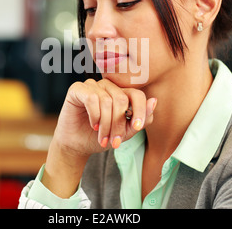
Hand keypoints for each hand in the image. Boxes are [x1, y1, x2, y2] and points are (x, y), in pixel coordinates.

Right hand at [42, 78, 156, 197]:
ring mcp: (92, 85)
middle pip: (122, 100)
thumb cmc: (100, 137)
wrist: (77, 146)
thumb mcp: (125, 133)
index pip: (137, 94)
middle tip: (114, 141)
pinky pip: (92, 98)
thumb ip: (140, 119)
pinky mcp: (77, 89)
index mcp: (121, 93)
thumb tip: (154, 101)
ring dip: (106, 124)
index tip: (137, 128)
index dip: (140, 110)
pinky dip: (94, 115)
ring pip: (107, 101)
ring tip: (102, 137)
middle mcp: (107, 86)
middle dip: (119, 124)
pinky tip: (93, 125)